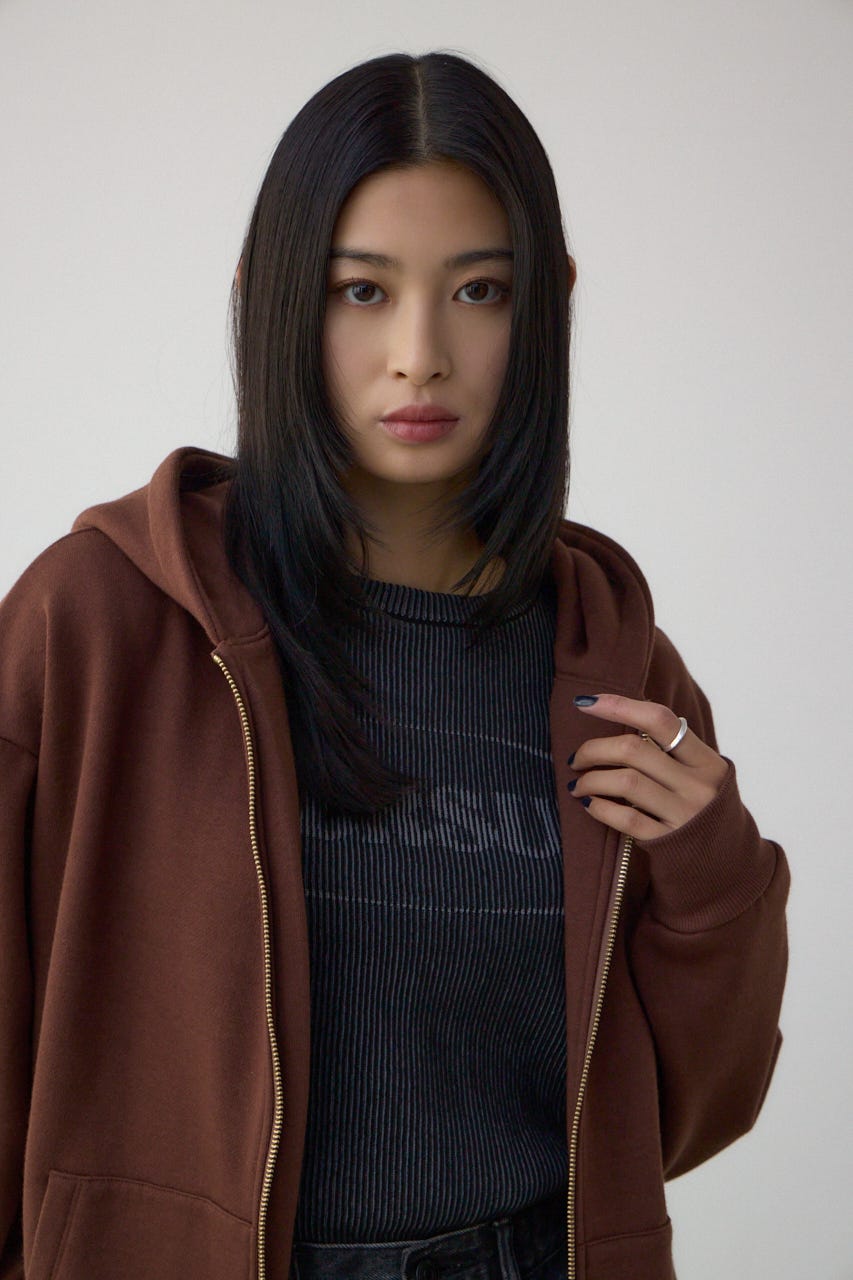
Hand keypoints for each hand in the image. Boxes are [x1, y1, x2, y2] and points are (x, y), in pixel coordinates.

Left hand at [568, 693, 729, 840]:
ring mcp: (685, 815)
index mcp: (708, 761)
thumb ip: (673, 752)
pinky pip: (626, 818)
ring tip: (577, 784)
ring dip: (591, 779)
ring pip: (626, 782)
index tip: (585, 703)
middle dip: (594, 749)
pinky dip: (600, 807)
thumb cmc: (705, 812)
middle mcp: (699, 786)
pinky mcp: (668, 843)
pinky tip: (589, 804)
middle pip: (634, 750)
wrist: (729, 867)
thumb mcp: (703, 777)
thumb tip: (620, 716)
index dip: (620, 706)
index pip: (660, 720)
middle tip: (576, 758)